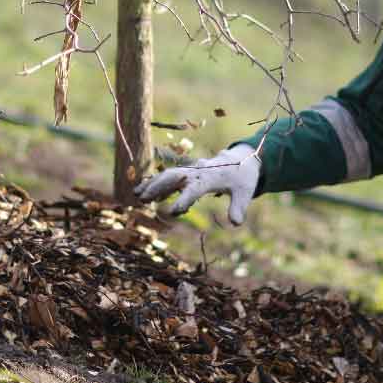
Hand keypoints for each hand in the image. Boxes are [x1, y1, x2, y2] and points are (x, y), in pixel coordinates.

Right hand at [133, 144, 259, 225]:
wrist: (242, 159)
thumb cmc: (243, 178)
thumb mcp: (245, 192)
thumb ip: (238, 207)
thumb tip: (235, 223)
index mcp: (211, 177)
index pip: (195, 188)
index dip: (184, 199)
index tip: (173, 212)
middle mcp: (198, 171)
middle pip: (174, 176)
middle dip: (158, 186)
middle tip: (143, 199)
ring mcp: (191, 170)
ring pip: (168, 175)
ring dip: (152, 183)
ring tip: (136, 195)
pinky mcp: (188, 173)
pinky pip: (169, 177)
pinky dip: (156, 183)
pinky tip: (143, 193)